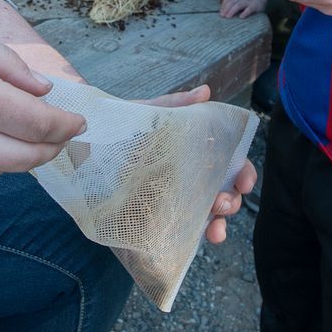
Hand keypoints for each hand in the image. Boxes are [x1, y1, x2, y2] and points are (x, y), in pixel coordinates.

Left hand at [136, 85, 255, 243]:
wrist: (86, 144)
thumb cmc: (121, 127)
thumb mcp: (148, 113)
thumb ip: (175, 105)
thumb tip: (205, 92)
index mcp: (195, 152)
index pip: (230, 163)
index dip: (243, 172)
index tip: (245, 183)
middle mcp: (190, 176)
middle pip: (224, 191)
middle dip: (230, 201)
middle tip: (221, 204)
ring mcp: (175, 197)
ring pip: (208, 214)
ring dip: (219, 223)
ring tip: (215, 230)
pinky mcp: (156, 215)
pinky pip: (182, 229)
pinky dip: (197, 236)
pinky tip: (202, 239)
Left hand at [218, 0, 268, 17]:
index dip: (223, 5)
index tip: (220, 12)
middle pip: (231, 2)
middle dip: (226, 9)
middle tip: (222, 16)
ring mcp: (248, 1)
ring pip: (238, 5)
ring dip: (232, 11)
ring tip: (228, 17)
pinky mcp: (255, 6)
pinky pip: (250, 9)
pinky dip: (245, 13)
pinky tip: (241, 17)